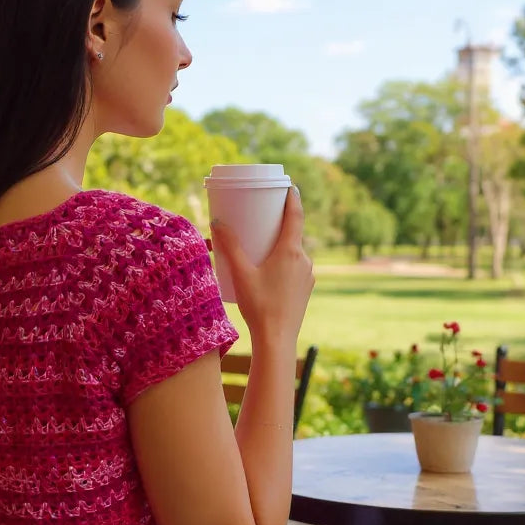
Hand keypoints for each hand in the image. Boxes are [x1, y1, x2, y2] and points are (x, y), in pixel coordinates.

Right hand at [210, 187, 313, 344]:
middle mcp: (304, 261)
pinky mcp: (305, 290)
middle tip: (266, 217)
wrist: (277, 339)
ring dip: (282, 246)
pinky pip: (296, 268)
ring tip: (264, 246)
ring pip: (295, 253)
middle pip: (294, 234)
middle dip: (281, 224)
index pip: (296, 216)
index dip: (293, 198)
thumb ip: (229, 247)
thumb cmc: (259, 306)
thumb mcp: (240, 273)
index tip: (289, 186)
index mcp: (291, 252)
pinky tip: (271, 271)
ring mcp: (307, 276)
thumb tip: (217, 223)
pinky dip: (285, 263)